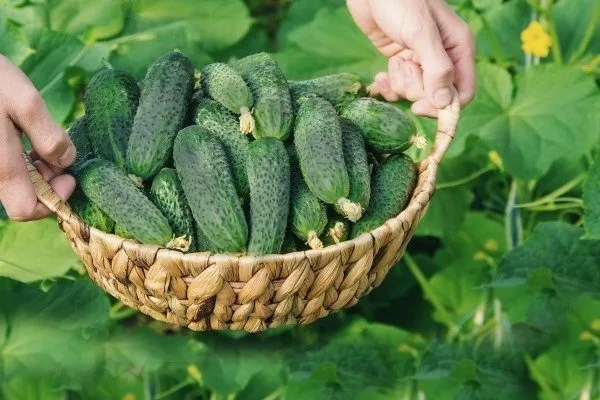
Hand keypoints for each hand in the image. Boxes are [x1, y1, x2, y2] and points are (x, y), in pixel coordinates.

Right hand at [0, 55, 75, 220]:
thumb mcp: (26, 102)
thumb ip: (48, 135)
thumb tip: (67, 161)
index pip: (25, 210)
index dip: (53, 200)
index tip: (69, 175)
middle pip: (24, 198)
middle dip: (49, 183)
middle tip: (60, 154)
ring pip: (17, 184)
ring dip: (39, 172)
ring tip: (45, 143)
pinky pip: (8, 169)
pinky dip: (26, 162)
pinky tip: (30, 140)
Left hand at [347, 0, 475, 116]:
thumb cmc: (400, 1)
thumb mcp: (421, 33)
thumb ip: (436, 68)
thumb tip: (444, 103)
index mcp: (459, 48)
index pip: (462, 92)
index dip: (443, 106)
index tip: (420, 107)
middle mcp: (443, 57)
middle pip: (435, 96)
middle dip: (415, 88)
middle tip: (403, 66)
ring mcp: (420, 61)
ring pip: (415, 93)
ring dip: (399, 84)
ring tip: (393, 62)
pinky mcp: (400, 61)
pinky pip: (398, 87)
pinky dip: (388, 86)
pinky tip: (380, 77)